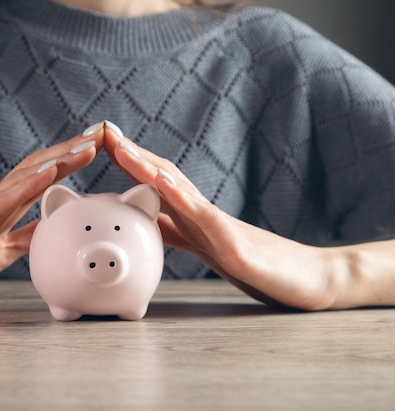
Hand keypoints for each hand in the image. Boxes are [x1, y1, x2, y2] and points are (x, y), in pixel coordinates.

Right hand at [0, 131, 102, 308]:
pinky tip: (47, 174)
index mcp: (3, 211)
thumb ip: (23, 238)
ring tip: (87, 144)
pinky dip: (25, 188)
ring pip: (22, 178)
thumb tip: (51, 229)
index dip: (70, 159)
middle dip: (72, 148)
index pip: (41, 176)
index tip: (100, 144)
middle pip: (37, 167)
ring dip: (56, 160)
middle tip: (105, 130)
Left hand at [104, 133, 342, 310]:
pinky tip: (162, 184)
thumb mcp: (209, 249)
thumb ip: (179, 233)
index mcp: (195, 219)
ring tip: (121, 147)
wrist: (310, 281)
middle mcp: (205, 215)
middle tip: (102, 129)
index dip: (129, 162)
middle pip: (164, 176)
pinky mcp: (237, 247)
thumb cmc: (259, 266)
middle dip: (131, 153)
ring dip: (148, 167)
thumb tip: (148, 223)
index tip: (100, 143)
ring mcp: (221, 228)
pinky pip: (206, 220)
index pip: (157, 184)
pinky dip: (182, 200)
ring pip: (181, 191)